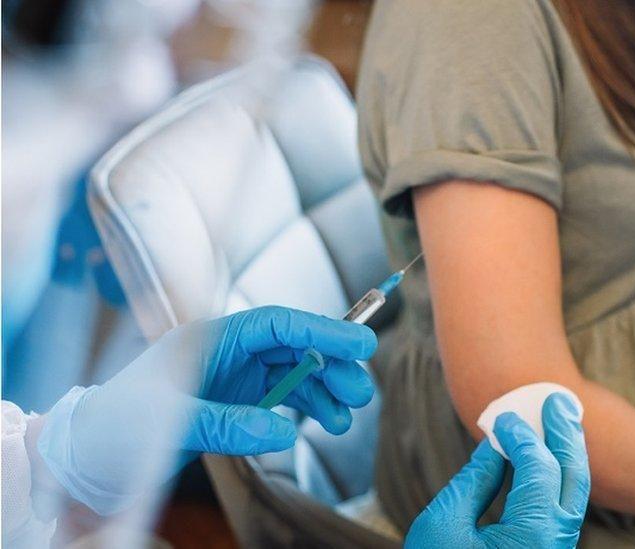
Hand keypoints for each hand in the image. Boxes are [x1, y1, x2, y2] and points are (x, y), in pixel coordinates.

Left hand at [35, 306, 376, 514]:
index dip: (322, 331)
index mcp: (208, 340)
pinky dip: (308, 408)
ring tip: (347, 418)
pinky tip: (326, 424)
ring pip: (294, 373)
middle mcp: (226, 352)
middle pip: (293, 347)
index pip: (276, 325)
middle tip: (361, 392)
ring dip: (325, 391)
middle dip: (331, 365)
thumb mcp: (168, 425)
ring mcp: (232, 377)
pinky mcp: (235, 401)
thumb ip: (226, 425)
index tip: (361, 346)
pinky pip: (283, 397)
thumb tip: (282, 432)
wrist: (86, 455)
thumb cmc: (116, 429)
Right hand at [405, 393, 589, 548]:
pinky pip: (562, 509)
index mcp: (532, 540)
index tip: (503, 417)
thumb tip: (499, 443)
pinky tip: (548, 455)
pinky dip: (558, 478)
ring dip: (568, 454)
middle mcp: (554, 547)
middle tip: (558, 400)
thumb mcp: (444, 524)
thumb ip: (475, 480)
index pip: (539, 471)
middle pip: (573, 479)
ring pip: (574, 495)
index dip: (522, 437)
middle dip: (566, 436)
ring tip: (562, 418)